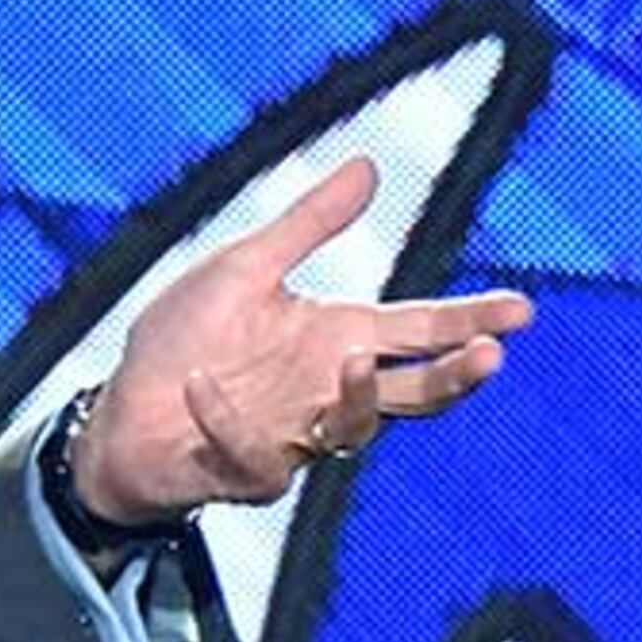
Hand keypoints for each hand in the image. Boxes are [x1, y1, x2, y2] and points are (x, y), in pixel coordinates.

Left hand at [74, 156, 533, 520]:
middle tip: (489, 355)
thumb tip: (369, 165)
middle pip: (414, 391)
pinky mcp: (249, 476)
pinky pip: (256, 456)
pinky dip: (227, 422)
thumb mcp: (243, 269)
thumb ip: (307, 226)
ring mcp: (295, 438)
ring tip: (355, 358)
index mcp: (337, 339)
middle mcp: (328, 390)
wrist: (119, 410)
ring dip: (358, 397)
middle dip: (455, 375)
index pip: (420, 331)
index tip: (522, 308)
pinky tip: (201, 387)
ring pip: (353, 431)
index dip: (470, 320)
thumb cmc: (185, 340)